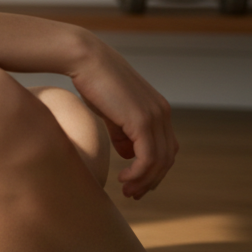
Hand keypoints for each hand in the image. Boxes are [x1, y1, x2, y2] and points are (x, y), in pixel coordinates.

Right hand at [68, 38, 178, 198]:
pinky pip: (148, 157)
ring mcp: (155, 117)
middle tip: (133, 193)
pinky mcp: (142, 121)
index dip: (154, 169)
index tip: (135, 182)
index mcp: (157, 109)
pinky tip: (123, 178)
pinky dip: (139, 173)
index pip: (165, 147)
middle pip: (167, 158)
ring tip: (127, 190)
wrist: (84, 58)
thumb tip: (127, 154)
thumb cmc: (92, 80)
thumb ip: (122, 132)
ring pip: (159, 161)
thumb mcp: (111, 110)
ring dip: (145, 180)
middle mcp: (162, 113)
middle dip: (152, 180)